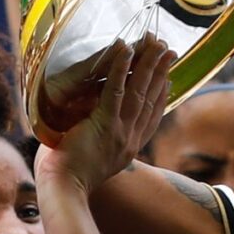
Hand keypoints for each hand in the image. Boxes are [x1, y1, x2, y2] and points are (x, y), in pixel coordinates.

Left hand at [35, 35, 173, 189]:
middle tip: (169, 51)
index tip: (169, 77)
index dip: (162, 95)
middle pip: (151, 99)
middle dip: (161, 72)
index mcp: (130, 147)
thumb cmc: (70, 176)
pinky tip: (126, 50)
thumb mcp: (96, 159)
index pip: (152, 116)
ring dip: (148, 64)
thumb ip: (103, 143)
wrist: (64, 190)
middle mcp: (131, 139)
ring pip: (139, 92)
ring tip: (156, 44)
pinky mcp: (104, 125)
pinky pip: (115, 91)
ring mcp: (119, 132)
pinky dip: (120, 69)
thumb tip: (98, 132)